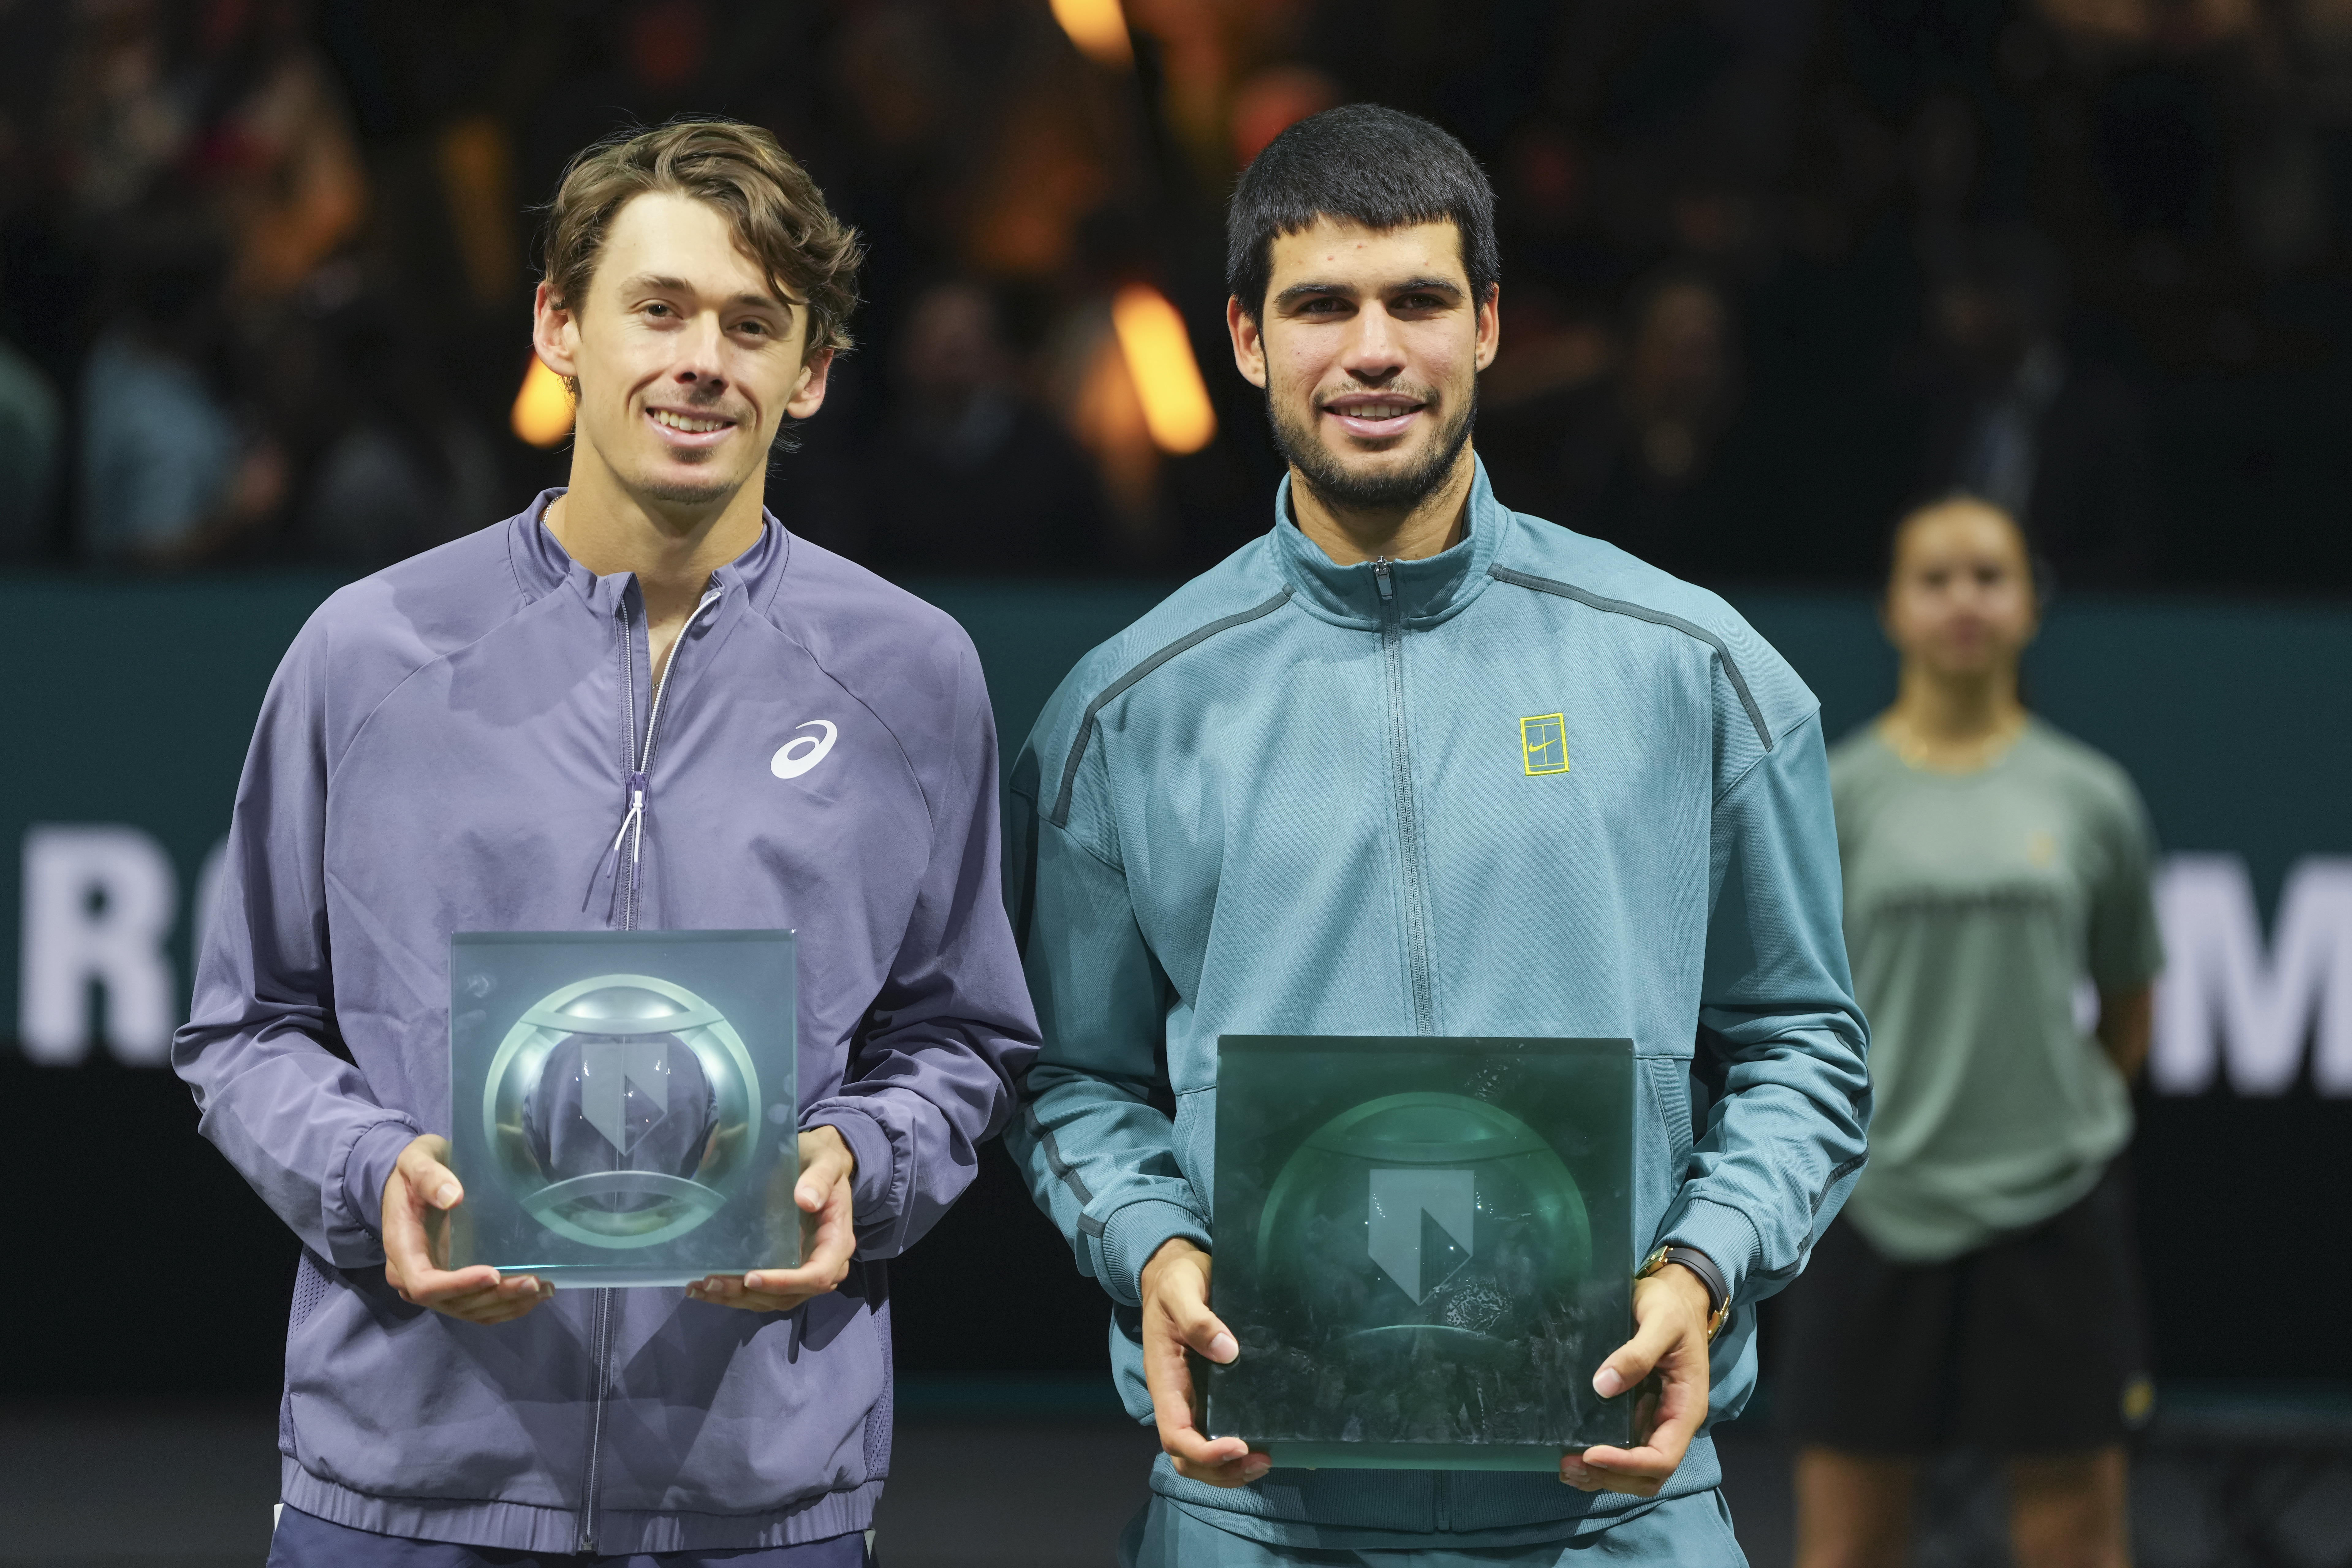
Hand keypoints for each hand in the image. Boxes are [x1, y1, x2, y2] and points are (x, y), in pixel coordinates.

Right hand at [382, 1134, 550, 1324]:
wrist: (410, 1182)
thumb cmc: (413, 1172)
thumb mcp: (415, 1163)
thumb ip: (428, 1177)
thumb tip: (453, 1197)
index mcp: (402, 1250)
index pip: (424, 1284)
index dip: (458, 1286)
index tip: (493, 1275)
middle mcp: (413, 1277)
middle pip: (452, 1302)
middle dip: (494, 1297)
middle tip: (534, 1282)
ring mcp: (434, 1285)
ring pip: (469, 1309)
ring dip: (506, 1304)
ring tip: (543, 1289)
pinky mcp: (452, 1285)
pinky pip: (476, 1306)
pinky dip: (505, 1306)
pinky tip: (534, 1296)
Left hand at [687, 1125, 857, 1312]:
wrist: (818, 1166)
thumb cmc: (820, 1162)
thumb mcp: (825, 1162)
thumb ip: (820, 1179)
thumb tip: (806, 1201)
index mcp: (836, 1241)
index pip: (817, 1276)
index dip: (785, 1283)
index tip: (751, 1277)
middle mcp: (823, 1264)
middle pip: (790, 1295)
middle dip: (751, 1295)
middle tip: (712, 1282)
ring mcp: (803, 1271)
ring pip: (772, 1300)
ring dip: (736, 1299)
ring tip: (700, 1288)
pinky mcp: (784, 1270)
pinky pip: (763, 1293)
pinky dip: (734, 1295)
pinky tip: (704, 1287)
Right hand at [1139, 1238, 1265, 1486]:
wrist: (1174, 1272)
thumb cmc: (1175, 1282)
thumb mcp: (1181, 1291)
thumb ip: (1198, 1320)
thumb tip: (1228, 1350)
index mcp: (1165, 1381)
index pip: (1175, 1434)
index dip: (1204, 1451)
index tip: (1239, 1445)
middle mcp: (1178, 1398)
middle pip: (1187, 1456)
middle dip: (1221, 1470)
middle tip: (1262, 1460)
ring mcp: (1193, 1398)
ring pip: (1202, 1452)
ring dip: (1231, 1467)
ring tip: (1267, 1459)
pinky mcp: (1210, 1391)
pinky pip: (1218, 1430)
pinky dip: (1240, 1449)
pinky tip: (1269, 1441)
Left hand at [1563, 1262, 1712, 1495]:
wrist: (1674, 1298)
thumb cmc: (1671, 1307)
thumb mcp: (1660, 1322)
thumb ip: (1637, 1353)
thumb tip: (1603, 1385)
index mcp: (1685, 1408)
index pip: (1663, 1457)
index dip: (1628, 1463)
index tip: (1591, 1452)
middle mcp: (1671, 1423)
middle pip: (1648, 1475)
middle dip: (1610, 1476)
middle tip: (1568, 1464)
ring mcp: (1653, 1421)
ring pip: (1634, 1471)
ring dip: (1601, 1476)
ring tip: (1565, 1467)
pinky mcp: (1636, 1413)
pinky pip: (1622, 1449)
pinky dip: (1598, 1462)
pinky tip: (1571, 1456)